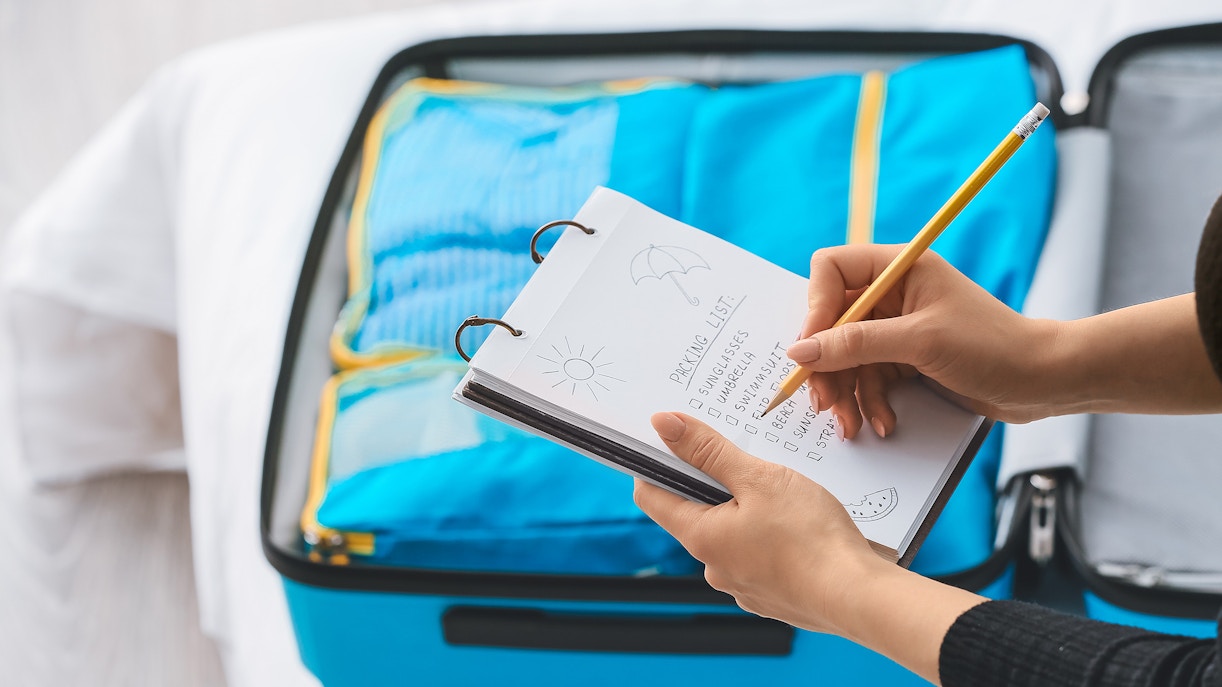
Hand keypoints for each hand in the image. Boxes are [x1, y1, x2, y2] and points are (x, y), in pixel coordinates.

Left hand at [633, 412, 884, 634]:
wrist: (858, 597)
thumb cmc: (810, 536)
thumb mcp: (759, 478)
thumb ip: (709, 450)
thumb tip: (663, 424)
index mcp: (701, 537)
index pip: (652, 495)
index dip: (654, 463)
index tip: (670, 439)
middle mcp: (714, 567)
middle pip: (695, 512)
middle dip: (713, 481)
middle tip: (742, 456)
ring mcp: (743, 586)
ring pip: (731, 534)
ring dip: (746, 509)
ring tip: (780, 491)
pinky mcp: (772, 595)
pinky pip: (759, 555)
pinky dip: (769, 535)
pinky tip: (798, 524)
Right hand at [791, 245, 1059, 437]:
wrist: (1043, 382)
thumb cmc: (992, 347)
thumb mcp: (920, 342)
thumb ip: (856, 344)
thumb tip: (800, 351)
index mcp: (899, 267)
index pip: (831, 270)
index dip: (815, 307)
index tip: (812, 348)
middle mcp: (893, 293)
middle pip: (832, 321)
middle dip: (826, 364)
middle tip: (821, 400)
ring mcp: (899, 328)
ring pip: (846, 356)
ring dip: (845, 393)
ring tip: (851, 425)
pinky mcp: (906, 358)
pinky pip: (868, 378)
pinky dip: (869, 403)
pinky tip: (882, 423)